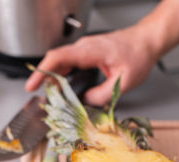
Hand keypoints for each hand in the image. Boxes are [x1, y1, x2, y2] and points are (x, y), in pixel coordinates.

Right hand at [25, 27, 159, 105]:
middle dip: (44, 78)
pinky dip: (62, 73)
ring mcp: (84, 48)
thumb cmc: (138, 56)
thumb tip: (86, 103)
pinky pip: (68, 61)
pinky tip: (64, 85)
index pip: (58, 58)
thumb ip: (103, 95)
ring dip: (53, 77)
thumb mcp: (124, 82)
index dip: (42, 72)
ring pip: (61, 60)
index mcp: (90, 51)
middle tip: (41, 97)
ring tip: (52, 95)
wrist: (147, 41)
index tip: (32, 85)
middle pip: (55, 60)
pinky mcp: (87, 52)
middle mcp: (84, 47)